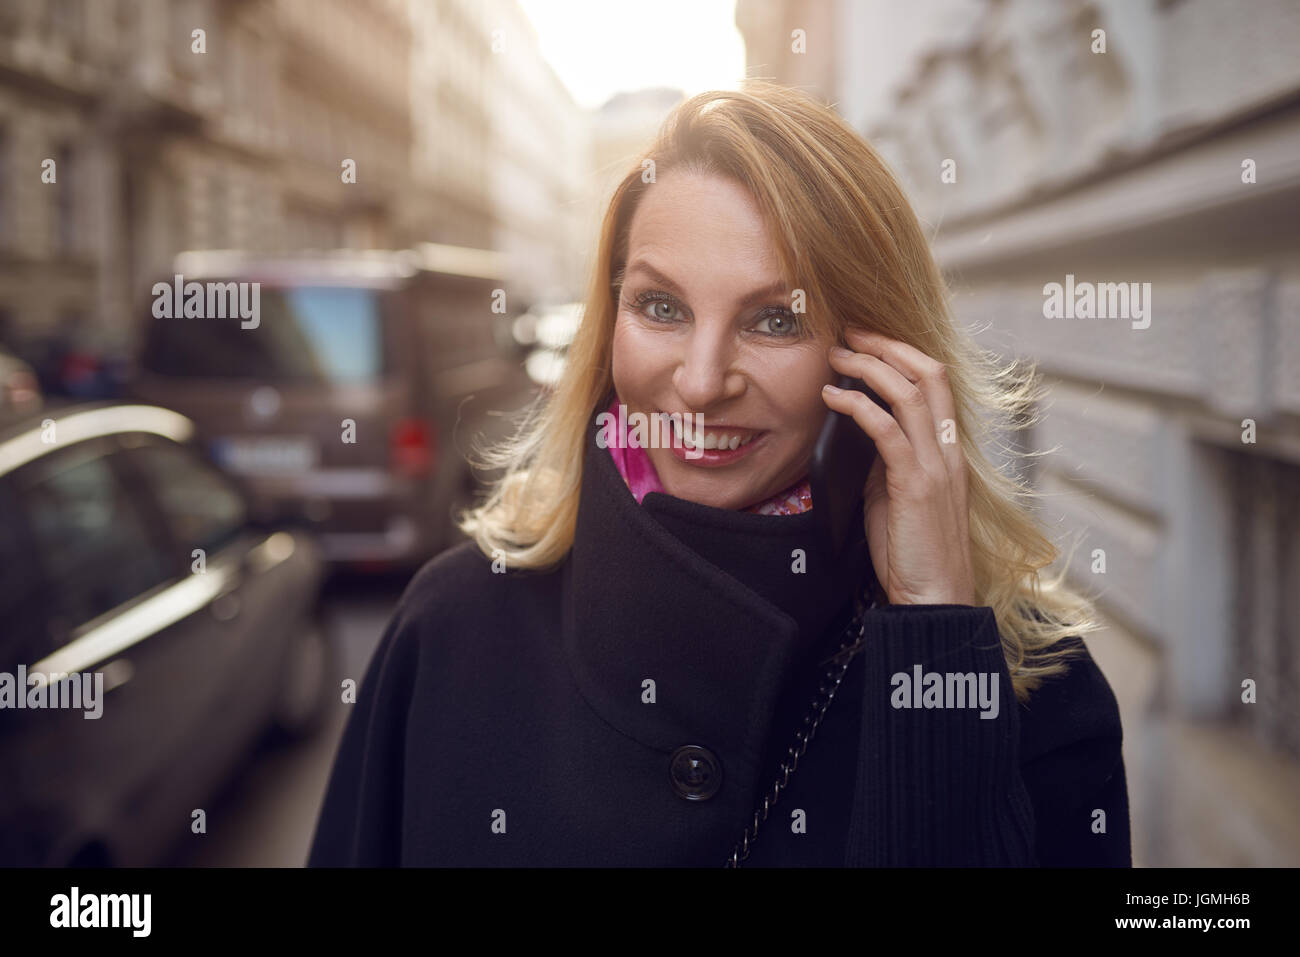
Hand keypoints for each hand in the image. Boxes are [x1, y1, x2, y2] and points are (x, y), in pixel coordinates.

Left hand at [821, 328, 975, 605]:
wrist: (933, 597)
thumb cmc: (913, 552)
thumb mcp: (898, 496)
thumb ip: (887, 462)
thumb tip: (859, 430)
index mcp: (949, 451)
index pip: (935, 383)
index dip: (903, 353)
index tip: (868, 339)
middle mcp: (949, 450)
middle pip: (928, 374)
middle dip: (887, 345)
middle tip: (850, 332)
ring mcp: (936, 466)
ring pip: (909, 393)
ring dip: (868, 366)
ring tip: (836, 355)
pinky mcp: (916, 485)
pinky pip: (886, 430)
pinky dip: (857, 406)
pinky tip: (832, 398)